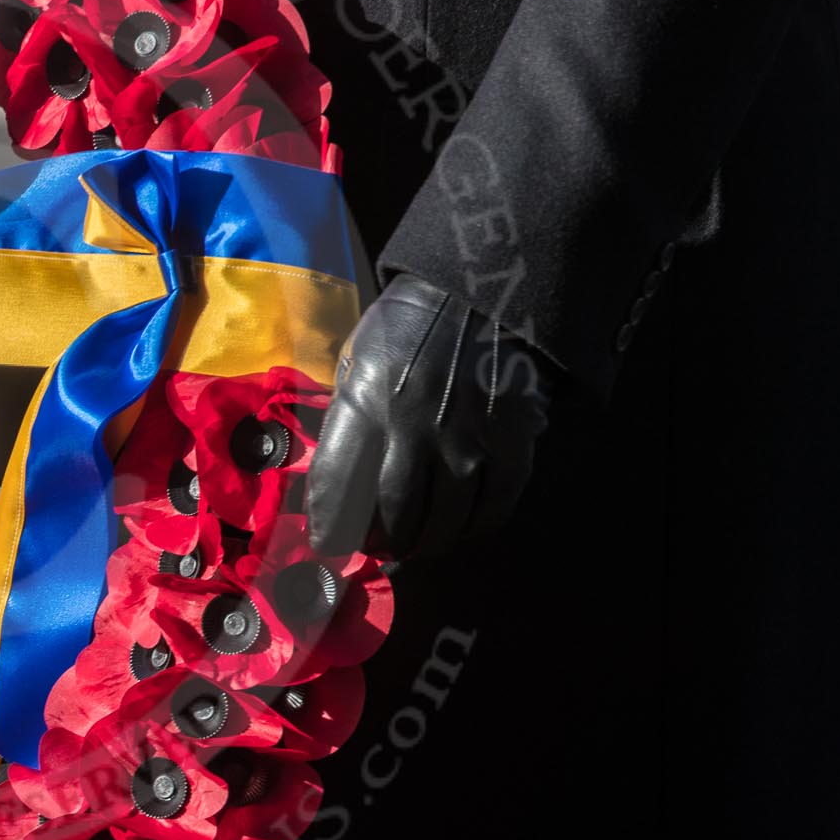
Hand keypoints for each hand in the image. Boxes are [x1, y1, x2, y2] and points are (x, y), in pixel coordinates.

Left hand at [306, 274, 553, 559]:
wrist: (479, 292)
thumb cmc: (405, 329)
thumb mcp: (357, 362)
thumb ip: (348, 419)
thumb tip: (337, 479)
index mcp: (366, 403)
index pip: (337, 485)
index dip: (330, 524)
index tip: (328, 542)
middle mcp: (414, 428)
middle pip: (394, 514)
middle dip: (383, 541)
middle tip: (379, 547)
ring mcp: (467, 439)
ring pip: (445, 520)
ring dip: (427, 542)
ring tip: (416, 544)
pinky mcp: (511, 442)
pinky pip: (494, 505)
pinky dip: (475, 526)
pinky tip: (463, 525)